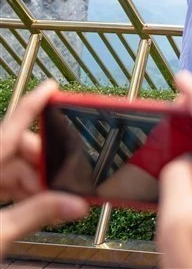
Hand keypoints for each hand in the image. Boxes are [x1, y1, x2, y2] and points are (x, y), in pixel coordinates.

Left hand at [0, 81, 88, 260]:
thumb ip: (35, 214)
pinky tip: (34, 206)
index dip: (31, 105)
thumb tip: (73, 204)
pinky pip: (0, 185)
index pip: (8, 129)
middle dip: (41, 164)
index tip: (51, 88)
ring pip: (9, 169)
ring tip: (51, 202)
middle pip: (13, 149)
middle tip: (62, 182)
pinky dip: (19, 193)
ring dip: (33, 183)